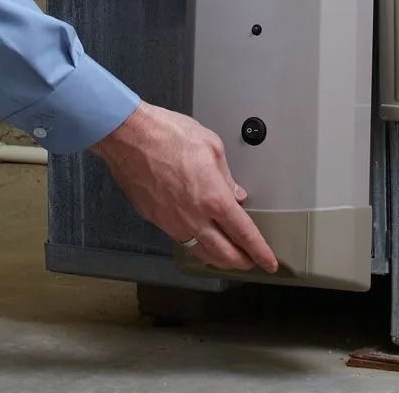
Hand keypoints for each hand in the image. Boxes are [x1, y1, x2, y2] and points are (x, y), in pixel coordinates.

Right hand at [91, 103, 278, 274]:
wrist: (129, 137)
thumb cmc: (168, 135)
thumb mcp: (211, 147)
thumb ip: (227, 177)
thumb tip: (237, 195)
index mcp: (214, 198)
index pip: (244, 234)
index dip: (260, 251)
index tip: (269, 262)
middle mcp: (194, 217)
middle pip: (225, 254)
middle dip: (243, 262)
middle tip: (253, 262)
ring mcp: (173, 223)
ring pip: (202, 253)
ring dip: (220, 260)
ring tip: (231, 259)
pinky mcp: (157, 221)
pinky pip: (182, 242)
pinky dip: (197, 248)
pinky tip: (202, 244)